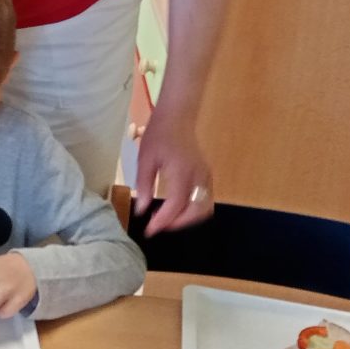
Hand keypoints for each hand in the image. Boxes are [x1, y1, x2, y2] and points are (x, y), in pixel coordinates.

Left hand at [134, 107, 215, 235]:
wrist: (178, 117)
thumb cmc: (159, 135)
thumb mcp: (145, 159)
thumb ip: (144, 185)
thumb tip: (141, 210)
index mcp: (182, 171)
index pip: (177, 204)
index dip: (164, 220)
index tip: (150, 230)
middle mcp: (199, 176)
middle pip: (196, 211)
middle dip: (177, 223)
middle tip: (157, 226)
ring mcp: (206, 176)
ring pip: (204, 208)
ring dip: (187, 219)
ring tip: (166, 219)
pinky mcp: (207, 176)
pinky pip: (205, 200)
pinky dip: (193, 211)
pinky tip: (176, 209)